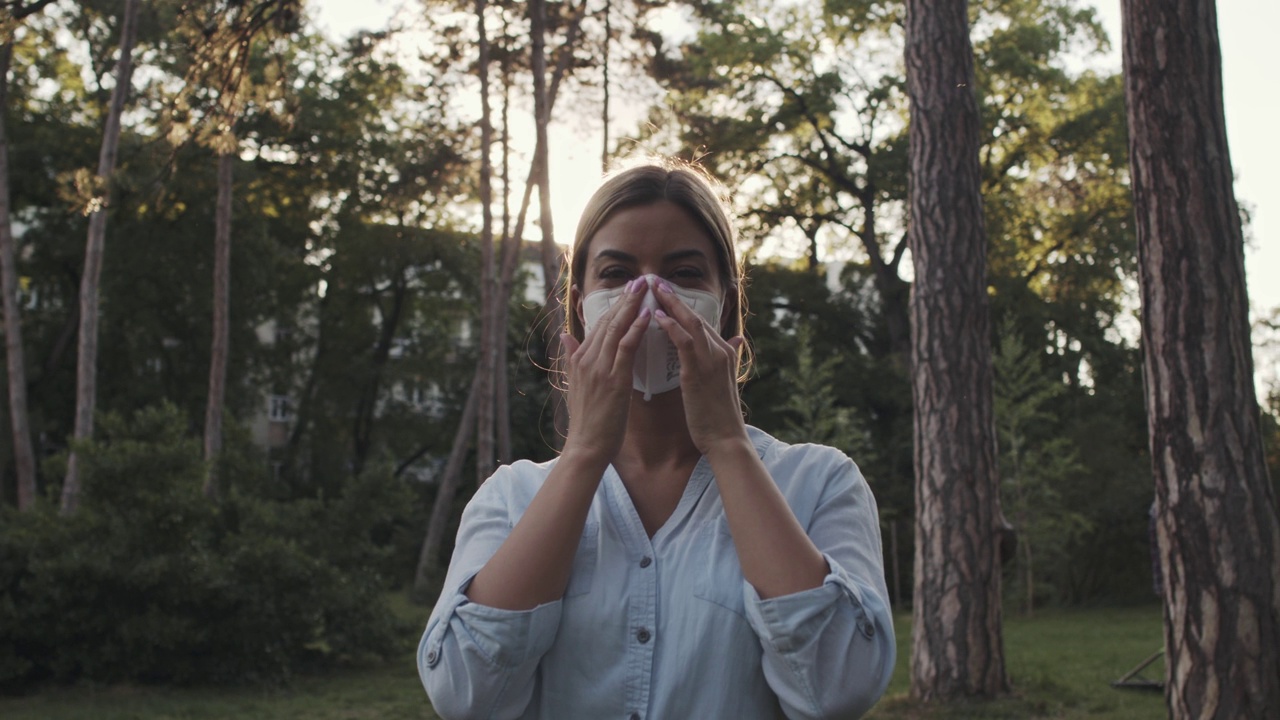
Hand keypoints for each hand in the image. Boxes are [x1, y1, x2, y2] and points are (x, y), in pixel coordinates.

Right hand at [558, 277, 651, 463]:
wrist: (586, 447)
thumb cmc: (588, 421)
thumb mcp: (576, 384)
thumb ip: (571, 357)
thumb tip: (565, 335)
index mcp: (579, 359)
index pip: (598, 325)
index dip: (613, 306)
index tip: (626, 290)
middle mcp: (587, 359)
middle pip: (607, 321)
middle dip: (623, 299)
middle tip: (639, 280)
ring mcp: (599, 368)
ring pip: (616, 329)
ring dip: (631, 306)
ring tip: (644, 288)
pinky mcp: (613, 379)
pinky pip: (626, 347)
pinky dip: (635, 329)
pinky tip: (645, 315)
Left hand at [650, 279, 748, 454]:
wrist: (726, 439)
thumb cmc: (718, 416)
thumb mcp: (722, 383)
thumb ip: (724, 358)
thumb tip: (734, 340)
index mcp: (725, 352)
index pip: (701, 322)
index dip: (682, 307)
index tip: (665, 294)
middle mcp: (721, 351)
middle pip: (696, 316)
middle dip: (675, 298)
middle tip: (656, 282)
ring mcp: (712, 360)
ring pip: (691, 323)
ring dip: (671, 305)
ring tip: (654, 291)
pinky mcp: (699, 372)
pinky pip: (685, 342)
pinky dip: (672, 327)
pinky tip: (657, 318)